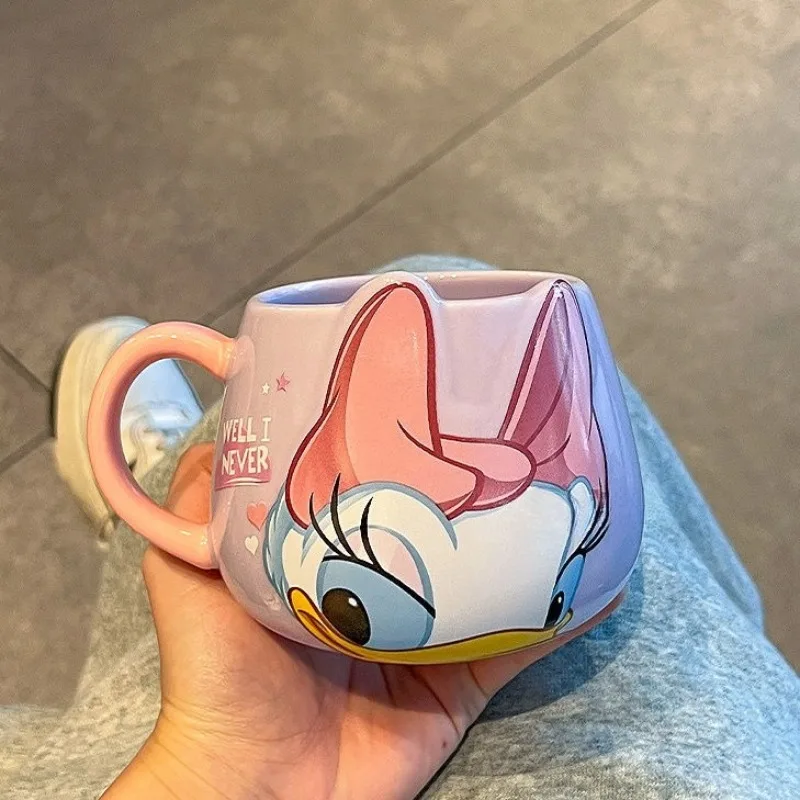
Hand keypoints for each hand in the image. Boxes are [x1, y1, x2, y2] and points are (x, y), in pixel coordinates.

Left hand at [106, 444, 621, 799]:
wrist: (254, 785)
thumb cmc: (218, 674)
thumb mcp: (192, 572)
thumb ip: (201, 506)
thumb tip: (221, 426)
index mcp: (331, 559)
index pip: (379, 495)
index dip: (410, 455)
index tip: (441, 405)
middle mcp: (384, 593)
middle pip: (444, 536)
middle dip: (482, 495)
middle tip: (523, 440)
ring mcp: (426, 641)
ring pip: (490, 584)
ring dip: (531, 548)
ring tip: (574, 496)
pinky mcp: (456, 687)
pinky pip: (516, 648)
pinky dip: (557, 619)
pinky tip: (598, 582)